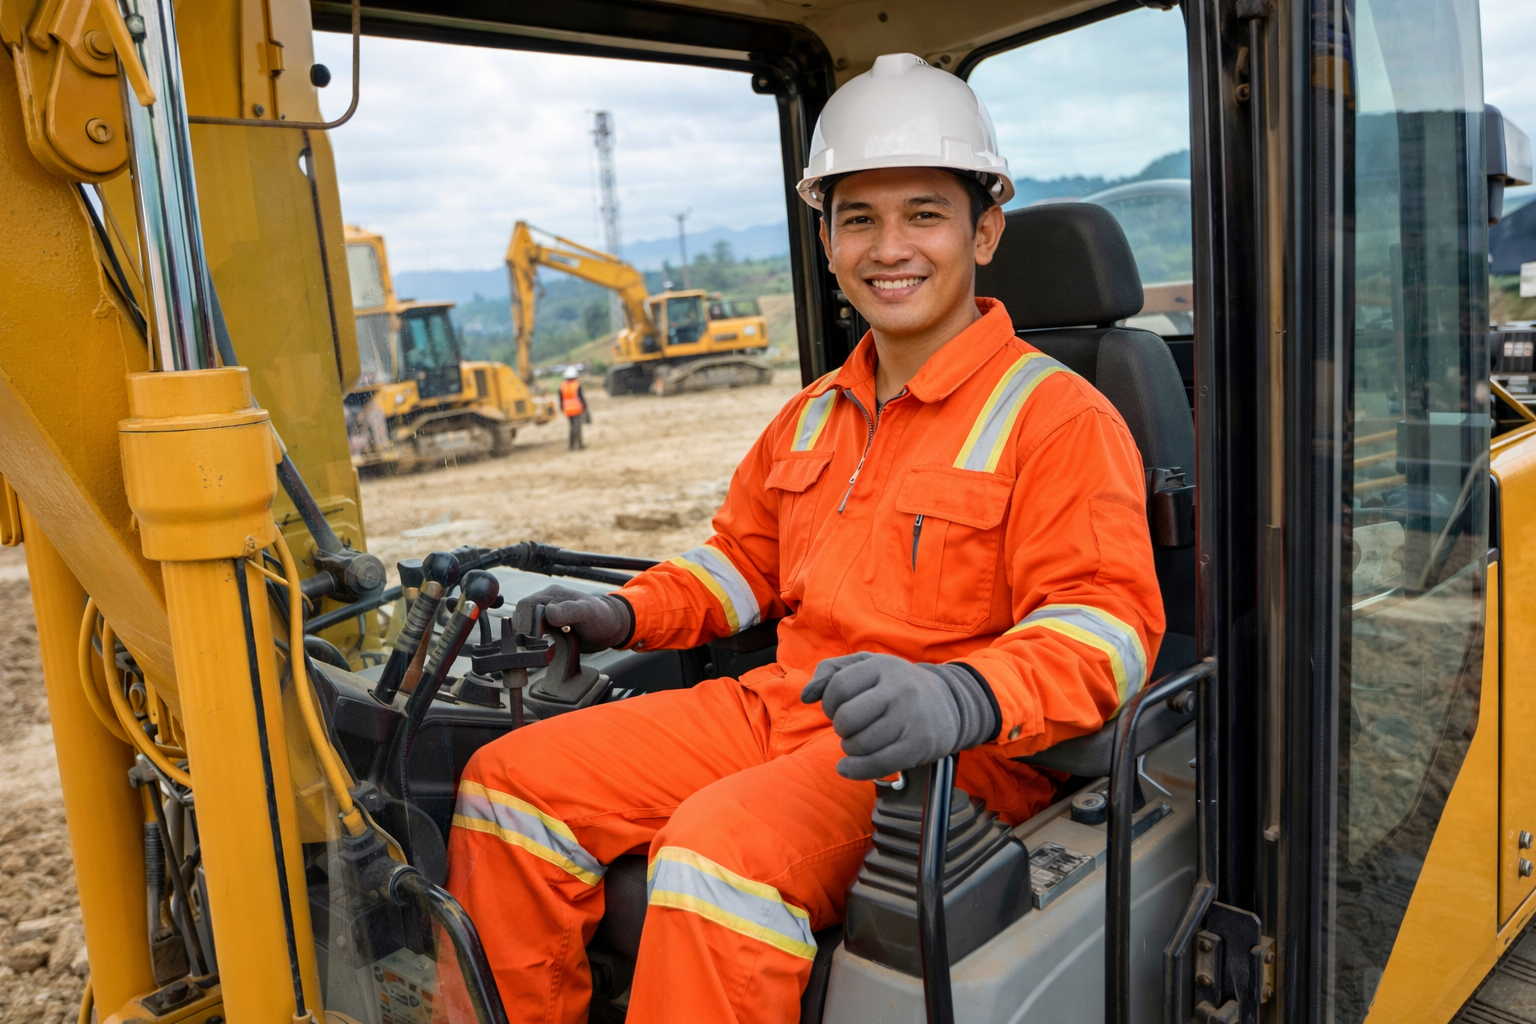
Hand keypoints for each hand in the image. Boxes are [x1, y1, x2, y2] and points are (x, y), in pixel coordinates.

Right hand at [513, 585, 632, 652]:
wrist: (610, 629)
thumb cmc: (601, 618)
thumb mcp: (587, 612)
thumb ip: (569, 610)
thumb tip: (548, 612)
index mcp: (550, 595)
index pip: (525, 606)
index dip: (525, 623)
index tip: (533, 640)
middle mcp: (543, 604)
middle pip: (520, 617)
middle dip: (523, 634)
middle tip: (532, 650)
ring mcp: (543, 617)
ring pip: (522, 628)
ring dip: (525, 641)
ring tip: (535, 652)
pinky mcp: (545, 630)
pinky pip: (529, 636)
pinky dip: (529, 646)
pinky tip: (537, 653)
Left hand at [800, 653, 998, 779]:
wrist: (950, 704)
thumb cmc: (898, 685)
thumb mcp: (868, 666)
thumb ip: (831, 672)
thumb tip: (806, 696)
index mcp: (884, 666)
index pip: (838, 687)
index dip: (829, 703)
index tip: (837, 709)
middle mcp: (899, 690)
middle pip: (846, 718)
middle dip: (840, 728)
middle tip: (849, 728)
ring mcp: (911, 719)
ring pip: (859, 743)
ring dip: (850, 748)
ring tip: (859, 741)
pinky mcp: (918, 746)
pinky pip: (876, 764)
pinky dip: (854, 770)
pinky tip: (846, 768)